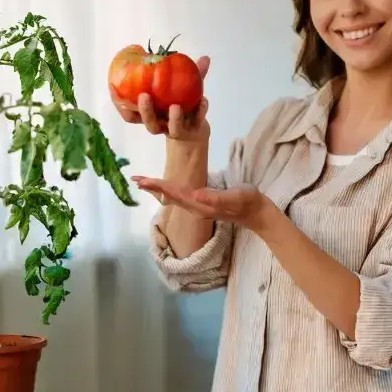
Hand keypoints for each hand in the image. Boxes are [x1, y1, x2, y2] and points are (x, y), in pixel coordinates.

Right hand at [110, 55, 210, 142]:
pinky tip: (204, 100)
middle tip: (144, 96)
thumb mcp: (182, 89)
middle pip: (149, 123)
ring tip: (175, 107)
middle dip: (145, 111)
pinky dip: (200, 111)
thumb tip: (204, 57)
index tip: (112, 86)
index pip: (130, 113)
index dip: (119, 102)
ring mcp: (177, 130)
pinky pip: (196, 122)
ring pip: (172, 129)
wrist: (196, 130)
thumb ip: (189, 74)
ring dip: (174, 118)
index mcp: (151, 115)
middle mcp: (161, 124)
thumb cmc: (182, 106)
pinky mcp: (193, 131)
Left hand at [132, 175, 274, 231]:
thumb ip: (216, 198)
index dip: (158, 186)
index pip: (175, 194)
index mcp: (200, 204)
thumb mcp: (235, 197)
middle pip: (169, 196)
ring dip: (158, 188)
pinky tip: (164, 187)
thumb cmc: (247, 202)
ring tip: (143, 182)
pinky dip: (168, 190)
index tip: (143, 180)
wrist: (256, 212)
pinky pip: (180, 196)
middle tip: (135, 179)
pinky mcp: (202, 203)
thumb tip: (194, 195)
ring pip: (173, 197)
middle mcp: (195, 207)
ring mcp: (198, 206)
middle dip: (152, 187)